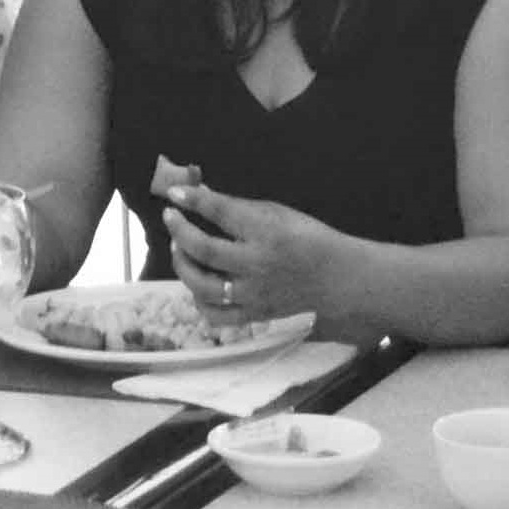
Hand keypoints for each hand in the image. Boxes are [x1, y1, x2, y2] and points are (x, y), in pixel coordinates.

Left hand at [156, 171, 349, 329]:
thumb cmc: (306, 239)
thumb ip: (237, 207)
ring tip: (179, 249)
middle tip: (171, 218)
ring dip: (182, 264)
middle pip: (204, 249)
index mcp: (267, 232)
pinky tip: (197, 284)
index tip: (174, 193)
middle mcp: (258, 264)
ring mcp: (254, 293)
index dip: (193, 200)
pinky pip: (215, 315)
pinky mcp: (254, 314)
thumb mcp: (278, 213)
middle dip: (179, 230)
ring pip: (202, 285)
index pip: (221, 212)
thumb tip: (198, 194)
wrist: (337, 278)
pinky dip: (199, 300)